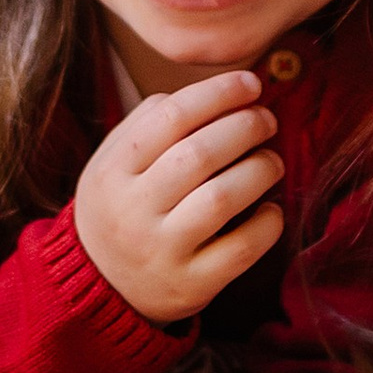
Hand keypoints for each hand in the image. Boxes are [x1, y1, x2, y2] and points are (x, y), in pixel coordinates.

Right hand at [72, 70, 285, 326]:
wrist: (99, 288)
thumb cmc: (120, 208)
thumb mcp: (112, 163)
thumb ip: (147, 122)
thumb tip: (210, 93)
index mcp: (113, 172)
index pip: (171, 116)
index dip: (218, 93)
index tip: (251, 84)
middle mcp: (133, 212)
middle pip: (199, 154)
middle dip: (245, 127)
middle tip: (267, 121)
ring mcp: (161, 251)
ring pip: (221, 199)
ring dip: (259, 170)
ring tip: (272, 161)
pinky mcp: (191, 285)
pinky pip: (240, 249)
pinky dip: (267, 224)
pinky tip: (272, 209)